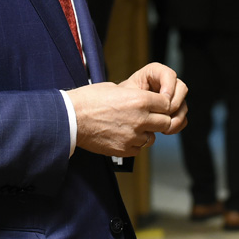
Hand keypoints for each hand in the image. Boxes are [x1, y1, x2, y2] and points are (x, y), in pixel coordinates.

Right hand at [69, 65, 185, 157]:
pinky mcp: (124, 149)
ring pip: (152, 138)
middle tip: (149, 118)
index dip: (163, 106)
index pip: (167, 105)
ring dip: (146, 133)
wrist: (71, 118)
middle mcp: (140, 119)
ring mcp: (132, 136)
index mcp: (140, 100)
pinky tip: (123, 136)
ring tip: (132, 127)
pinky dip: (134, 144)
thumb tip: (146, 100)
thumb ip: (136, 96)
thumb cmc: (90, 100)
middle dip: (159, 120)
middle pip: (165, 123)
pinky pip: (138, 148)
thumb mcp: (116, 89)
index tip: (157, 107)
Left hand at [119, 62, 187, 134]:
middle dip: (174, 104)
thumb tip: (160, 101)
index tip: (162, 101)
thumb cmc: (120, 99)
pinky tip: (165, 130)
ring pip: (184, 104)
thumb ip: (141, 94)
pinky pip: (183, 117)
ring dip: (177, 117)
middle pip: (181, 88)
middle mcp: (166, 83)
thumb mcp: (126, 93)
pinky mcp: (173, 110)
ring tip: (164, 128)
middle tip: (164, 115)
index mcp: (154, 73)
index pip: (168, 74)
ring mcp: (172, 97)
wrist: (119, 110)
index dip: (169, 87)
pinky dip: (177, 125)